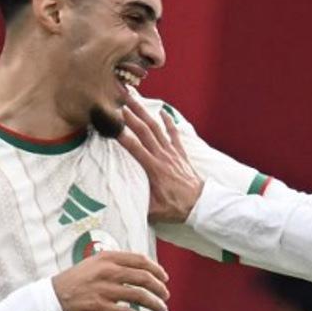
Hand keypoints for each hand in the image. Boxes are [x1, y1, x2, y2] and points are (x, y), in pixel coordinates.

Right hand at [52, 251, 169, 310]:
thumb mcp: (93, 264)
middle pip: (143, 277)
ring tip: (161, 309)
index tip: (164, 278)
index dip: (156, 269)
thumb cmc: (74, 282)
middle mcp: (107, 271)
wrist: (52, 299)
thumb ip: (114, 264)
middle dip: (159, 288)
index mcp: (107, 258)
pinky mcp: (100, 307)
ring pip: (139, 296)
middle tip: (166, 296)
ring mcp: (104, 289)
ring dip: (154, 303)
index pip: (140, 260)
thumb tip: (139, 270)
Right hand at [117, 96, 204, 222]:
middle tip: (119, 101)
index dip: (122, 136)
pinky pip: (174, 134)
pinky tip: (163, 112)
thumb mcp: (153, 211)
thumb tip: (120, 204)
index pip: (134, 148)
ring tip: (134, 100)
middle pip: (144, 131)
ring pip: (156, 128)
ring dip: (145, 113)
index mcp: (153, 168)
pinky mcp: (180, 153)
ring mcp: (172, 153)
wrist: (200, 204)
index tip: (111, 124)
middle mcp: (162, 156)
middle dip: (131, 114)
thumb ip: (137, 204)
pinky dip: (168, 122)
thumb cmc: (176, 208)